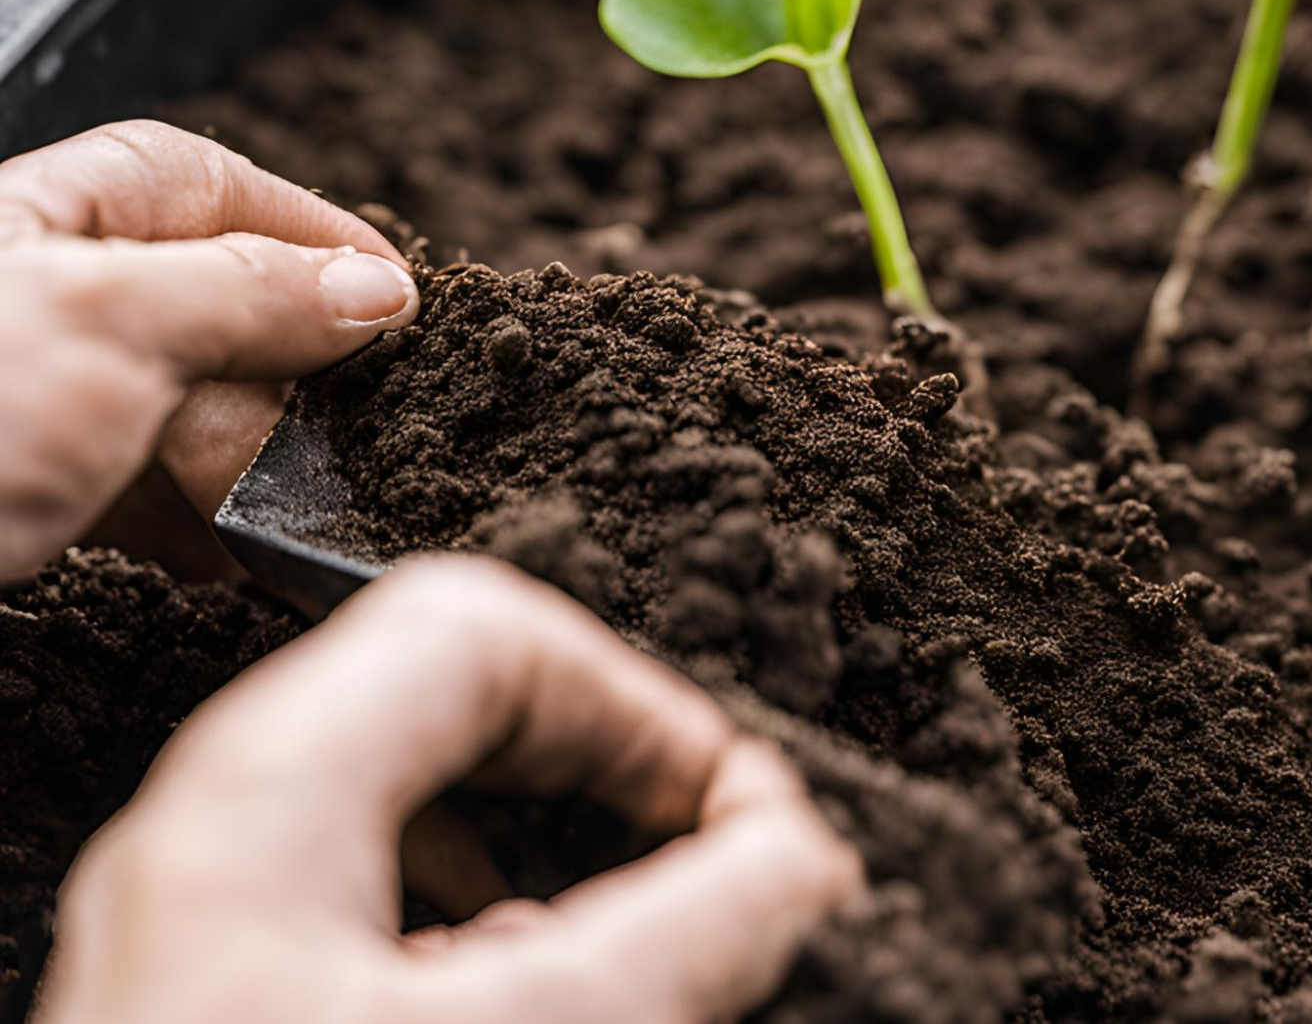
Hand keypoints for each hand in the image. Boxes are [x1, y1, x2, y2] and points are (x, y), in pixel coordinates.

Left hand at [0, 121, 419, 580]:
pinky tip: (243, 560)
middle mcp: (26, 303)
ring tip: (314, 502)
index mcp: (29, 220)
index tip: (394, 285)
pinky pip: (136, 498)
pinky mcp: (13, 502)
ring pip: (176, 410)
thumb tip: (370, 289)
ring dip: (254, 458)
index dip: (301, 222)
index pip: (192, 180)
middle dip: (288, 359)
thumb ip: (249, 295)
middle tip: (366, 414)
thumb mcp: (106, 327)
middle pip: (199, 300)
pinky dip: (202, 529)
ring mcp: (20, 406)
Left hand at [36, 558, 862, 1023]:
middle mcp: (215, 844)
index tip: (740, 808)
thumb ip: (690, 929)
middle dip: (606, 768)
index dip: (638, 703)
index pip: (483, 633)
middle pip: (452, 703)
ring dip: (554, 849)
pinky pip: (376, 904)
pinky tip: (529, 1005)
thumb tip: (795, 855)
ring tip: (636, 936)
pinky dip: (486, 926)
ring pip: (416, 808)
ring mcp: (208, 933)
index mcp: (261, 799)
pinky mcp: (225, 1008)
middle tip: (710, 851)